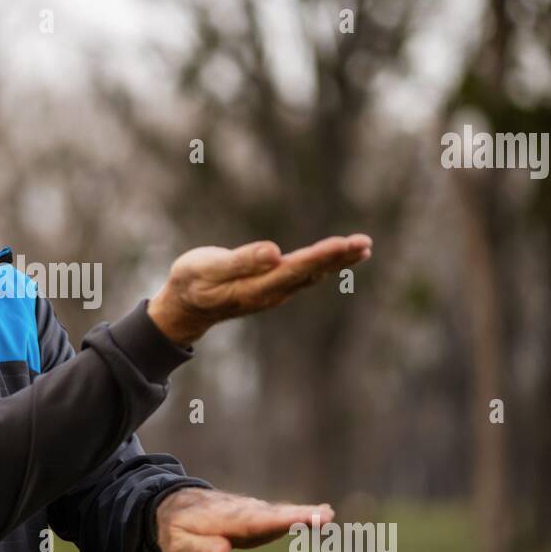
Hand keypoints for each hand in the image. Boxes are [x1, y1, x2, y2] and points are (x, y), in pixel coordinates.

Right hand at [147, 234, 372, 346]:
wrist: (185, 308)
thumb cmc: (191, 282)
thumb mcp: (208, 269)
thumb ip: (241, 261)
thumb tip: (274, 253)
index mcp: (256, 288)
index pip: (295, 269)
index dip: (321, 257)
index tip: (345, 244)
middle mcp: (271, 293)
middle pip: (311, 273)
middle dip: (339, 257)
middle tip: (365, 243)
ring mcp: (274, 292)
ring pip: (312, 274)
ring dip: (337, 261)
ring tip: (362, 248)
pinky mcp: (272, 287)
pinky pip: (305, 274)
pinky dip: (324, 264)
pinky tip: (337, 257)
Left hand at [154, 487, 333, 551]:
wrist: (173, 507)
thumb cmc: (176, 531)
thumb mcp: (180, 547)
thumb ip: (202, 550)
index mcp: (223, 519)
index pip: (254, 521)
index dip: (278, 521)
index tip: (300, 518)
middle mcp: (242, 511)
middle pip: (274, 515)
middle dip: (299, 516)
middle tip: (326, 516)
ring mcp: (251, 511)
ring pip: (280, 513)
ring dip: (305, 514)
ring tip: (328, 515)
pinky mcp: (257, 515)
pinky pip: (280, 515)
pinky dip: (301, 515)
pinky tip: (322, 514)